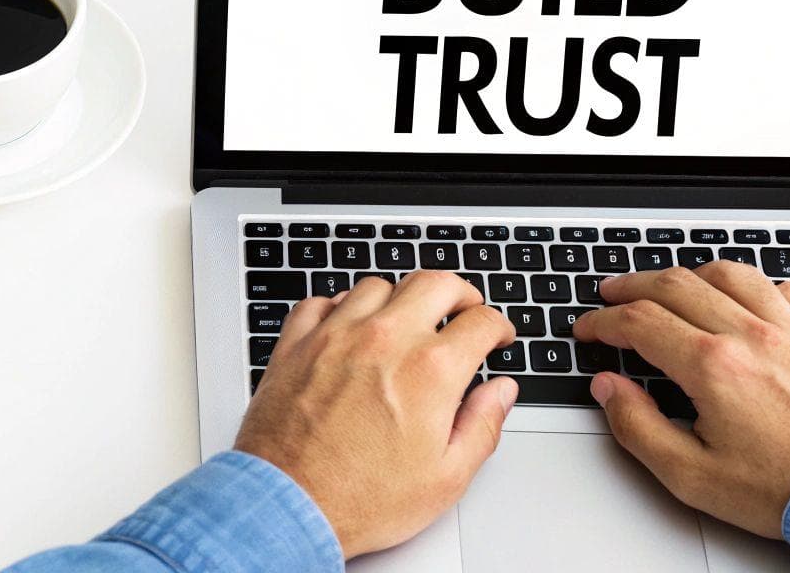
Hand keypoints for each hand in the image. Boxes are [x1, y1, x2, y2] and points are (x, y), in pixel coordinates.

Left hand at [235, 271, 518, 556]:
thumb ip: (483, 425)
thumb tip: (501, 393)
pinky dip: (341, 307)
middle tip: (464, 310)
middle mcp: (385, 339)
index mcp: (430, 370)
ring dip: (400, 298)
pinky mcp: (297, 343)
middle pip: (435, 283)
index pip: (481, 320)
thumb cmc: (361, 499)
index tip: (497, 336)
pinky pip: (322, 301)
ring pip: (378, 285)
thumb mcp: (446, 478)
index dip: (498, 326)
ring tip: (405, 321)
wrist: (288, 507)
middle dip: (460, 293)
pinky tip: (348, 327)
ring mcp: (336, 335)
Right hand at [573, 261, 789, 537]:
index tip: (591, 329)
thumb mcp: (693, 476)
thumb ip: (639, 428)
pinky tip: (749, 296)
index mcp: (714, 366)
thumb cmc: (789, 491)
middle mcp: (753, 336)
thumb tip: (610, 390)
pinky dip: (757, 285)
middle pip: (678, 285)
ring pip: (732, 275)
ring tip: (673, 282)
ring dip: (692, 273)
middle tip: (614, 295)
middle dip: (634, 287)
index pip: (640, 322)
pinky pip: (789, 290)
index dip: (604, 321)